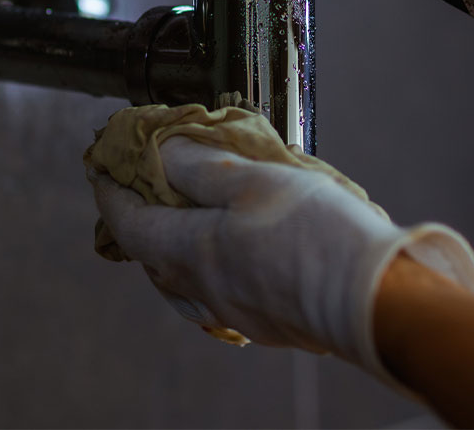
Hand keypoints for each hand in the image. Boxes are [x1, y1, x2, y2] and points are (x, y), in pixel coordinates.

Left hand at [89, 134, 473, 379]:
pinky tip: (226, 261)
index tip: (100, 164)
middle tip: (137, 191)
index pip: (130, 219)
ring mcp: (235, 309)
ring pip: (181, 281)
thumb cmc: (316, 235)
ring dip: (168, 250)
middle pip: (151, 254)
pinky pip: (215, 295)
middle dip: (136, 220)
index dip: (110, 188)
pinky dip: (205, 270)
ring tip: (175, 224)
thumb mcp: (255, 180)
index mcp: (193, 250)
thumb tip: (161, 153)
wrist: (374, 298)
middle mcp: (205, 287)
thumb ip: (202, 167)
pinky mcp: (267, 320)